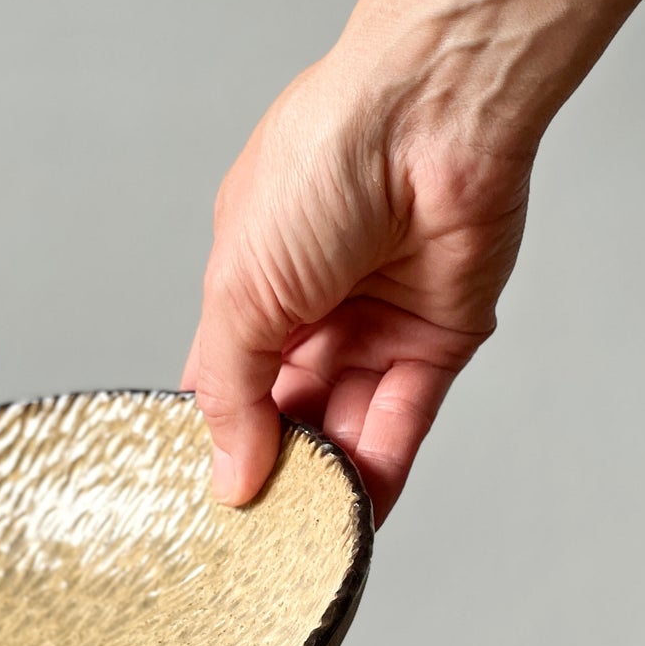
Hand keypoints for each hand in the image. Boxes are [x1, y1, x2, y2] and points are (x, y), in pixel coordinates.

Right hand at [182, 53, 533, 522]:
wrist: (432, 113)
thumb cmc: (321, 162)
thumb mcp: (238, 290)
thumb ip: (231, 393)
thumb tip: (229, 476)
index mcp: (252, 280)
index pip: (226, 379)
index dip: (216, 435)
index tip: (205, 493)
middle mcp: (314, 303)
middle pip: (288, 410)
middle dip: (273, 466)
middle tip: (256, 526)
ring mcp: (377, 321)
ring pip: (347, 421)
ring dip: (327, 477)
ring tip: (302, 531)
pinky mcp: (439, 336)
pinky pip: (406, 418)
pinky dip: (382, 468)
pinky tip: (357, 513)